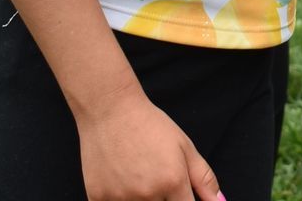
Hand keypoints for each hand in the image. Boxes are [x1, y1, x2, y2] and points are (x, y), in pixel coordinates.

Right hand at [77, 96, 221, 200]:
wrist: (109, 110)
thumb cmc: (149, 125)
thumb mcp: (184, 147)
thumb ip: (204, 179)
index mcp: (172, 182)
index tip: (181, 194)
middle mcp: (146, 194)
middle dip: (165, 199)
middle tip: (157, 178)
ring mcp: (119, 199)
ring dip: (143, 199)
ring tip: (139, 177)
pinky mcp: (97, 199)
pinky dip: (121, 199)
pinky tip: (121, 182)